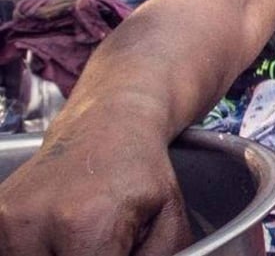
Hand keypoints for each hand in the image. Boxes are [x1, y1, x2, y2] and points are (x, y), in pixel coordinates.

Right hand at [0, 122, 191, 255]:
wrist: (108, 122)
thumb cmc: (141, 172)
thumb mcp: (169, 218)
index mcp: (88, 223)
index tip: (117, 251)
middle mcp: (40, 221)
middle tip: (102, 243)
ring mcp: (10, 218)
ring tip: (82, 238)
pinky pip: (13, 252)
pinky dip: (38, 251)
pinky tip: (60, 233)